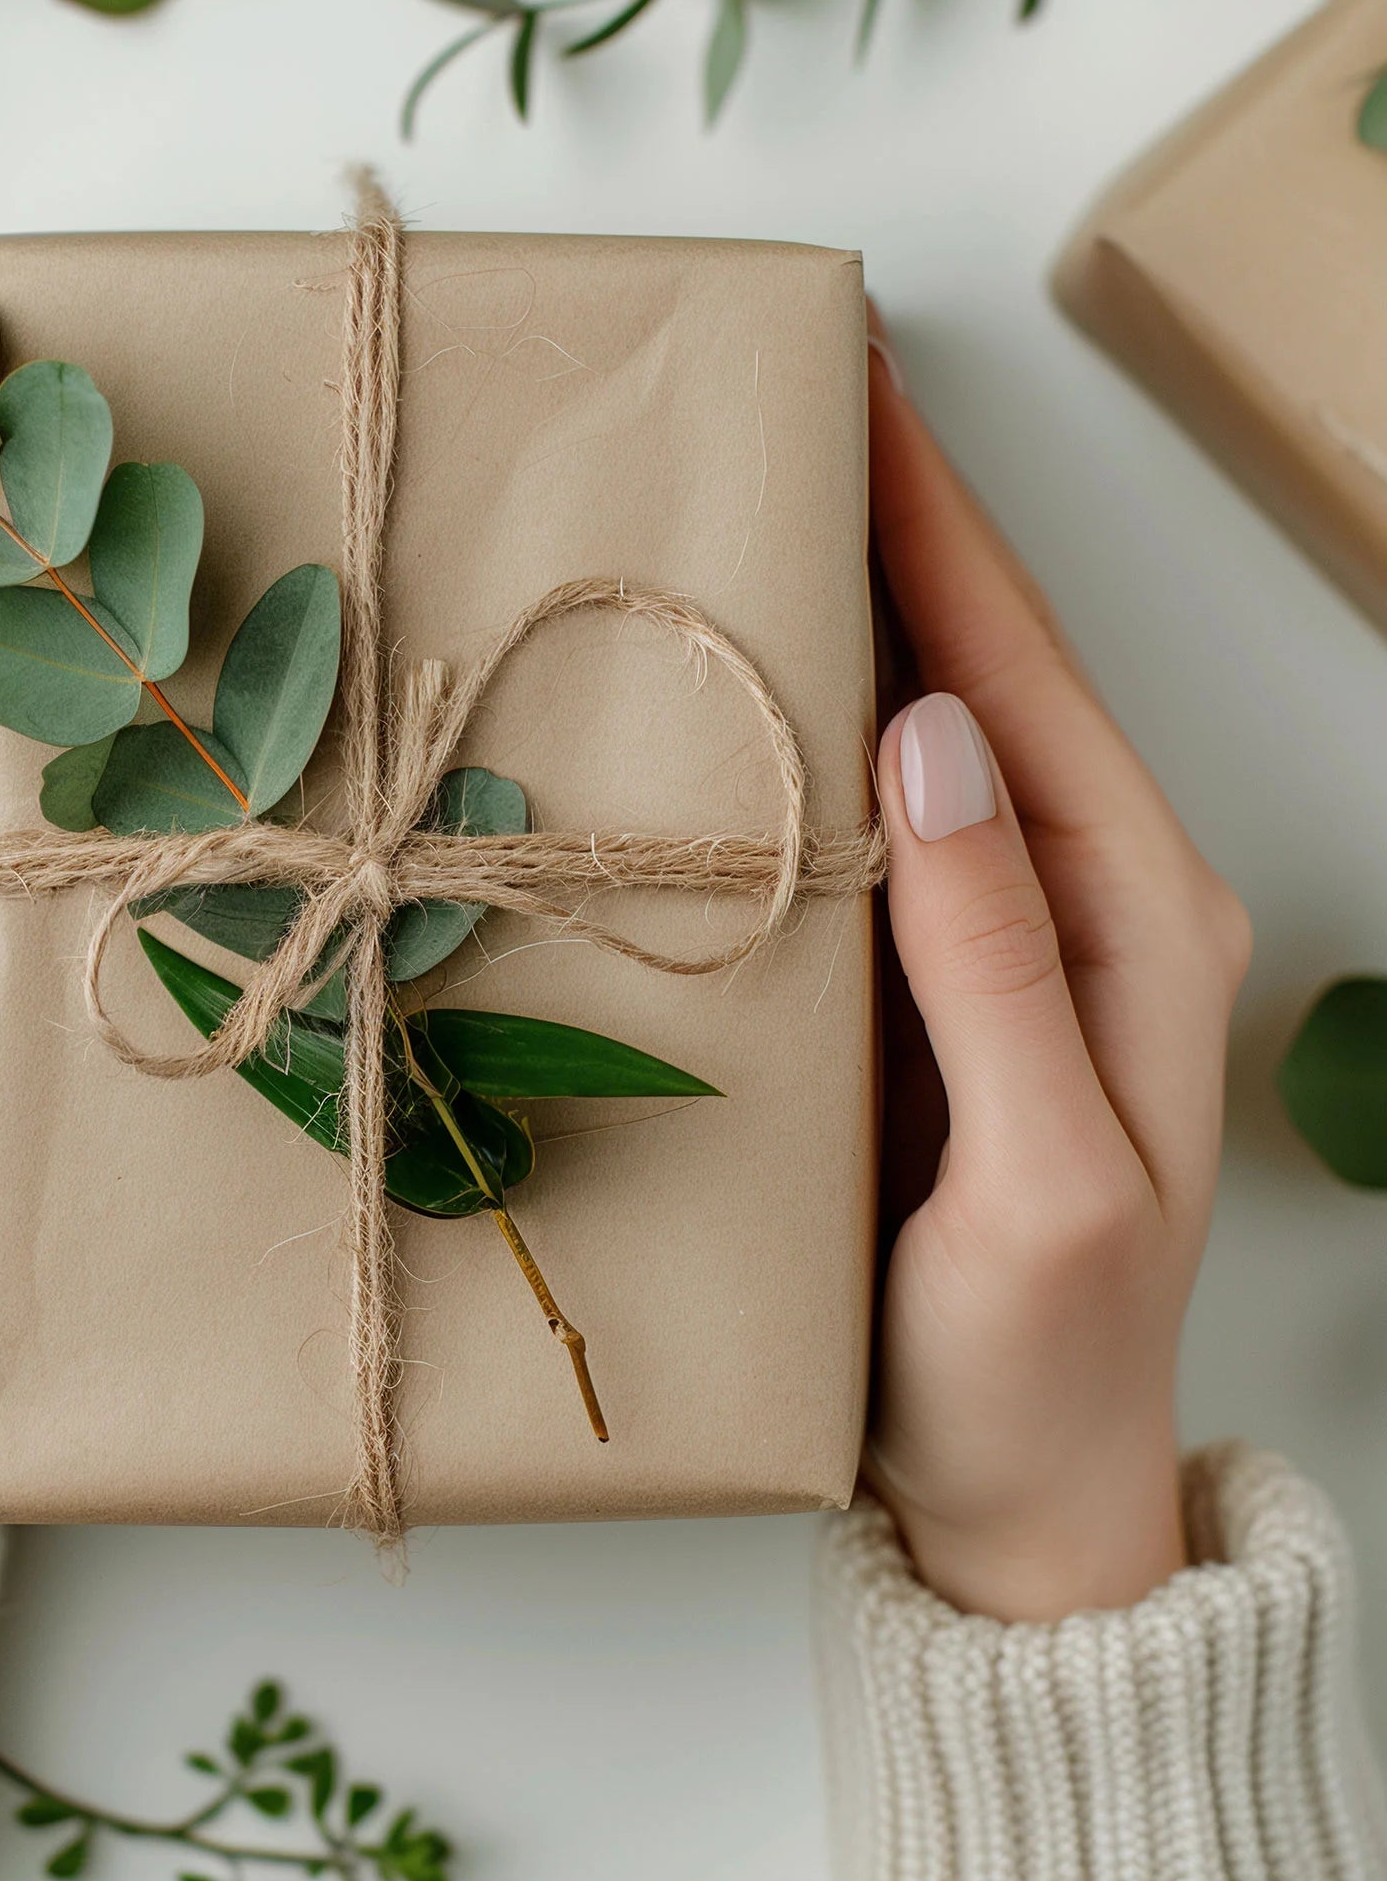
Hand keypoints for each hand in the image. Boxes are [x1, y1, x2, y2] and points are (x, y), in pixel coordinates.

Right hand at [865, 318, 1250, 1621]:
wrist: (1014, 1489)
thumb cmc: (1041, 1359)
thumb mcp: (1043, 1176)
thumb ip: (997, 960)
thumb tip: (929, 739)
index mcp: (1138, 917)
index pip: (1023, 680)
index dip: (943, 529)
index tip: (865, 391)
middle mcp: (1078, 901)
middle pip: (977, 674)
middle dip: (893, 530)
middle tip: (788, 404)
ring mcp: (997, 940)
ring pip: (915, 737)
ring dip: (847, 616)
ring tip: (753, 504)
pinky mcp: (922, 985)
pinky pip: (862, 827)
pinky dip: (806, 736)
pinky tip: (742, 693)